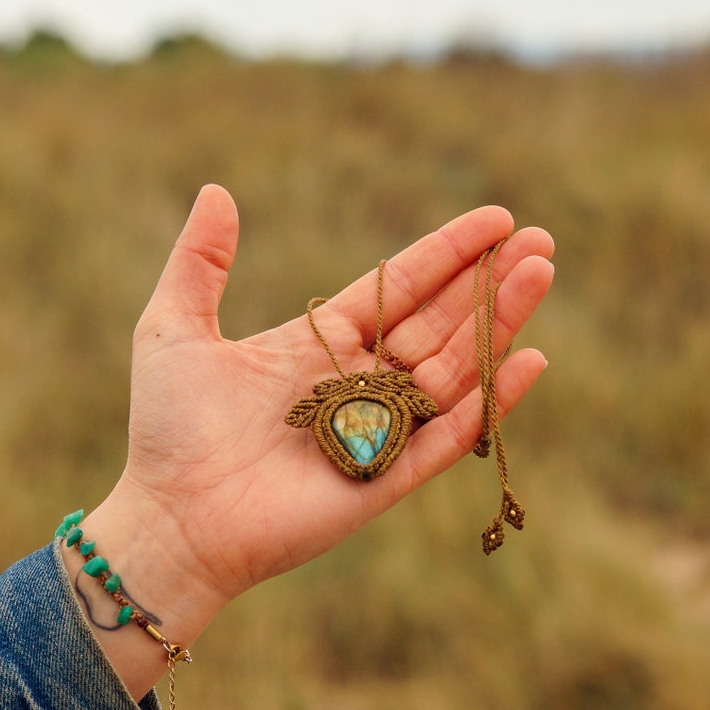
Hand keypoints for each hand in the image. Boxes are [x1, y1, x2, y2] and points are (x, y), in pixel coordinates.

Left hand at [75, 185, 552, 693]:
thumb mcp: (172, 330)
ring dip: (500, 323)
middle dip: (491, 281)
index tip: (498, 219)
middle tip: (542, 240)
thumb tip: (218, 190)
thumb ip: (199, 263)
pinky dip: (491, 402)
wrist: (170, 519)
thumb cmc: (168, 430)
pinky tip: (529, 360)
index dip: (449, 252)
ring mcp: (379, 430)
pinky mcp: (387, 478)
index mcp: (322, 342)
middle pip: (441, 320)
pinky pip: (450, 437)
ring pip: (455, 367)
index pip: (402, 287)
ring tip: (541, 273)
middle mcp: (360, 382)